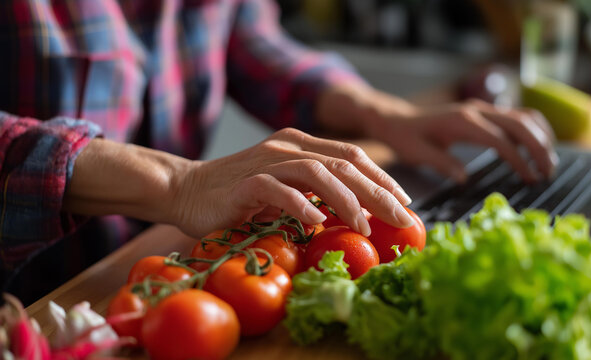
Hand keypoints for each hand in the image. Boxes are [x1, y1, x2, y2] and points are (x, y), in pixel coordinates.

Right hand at [65, 133, 413, 239]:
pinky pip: (279, 190)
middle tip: (401, 218)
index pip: (352, 157)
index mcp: (301, 145)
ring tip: (364, 227)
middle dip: (378, 191)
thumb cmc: (238, 197)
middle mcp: (289, 147)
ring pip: (318, 173)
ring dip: (346, 201)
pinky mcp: (246, 182)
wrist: (186, 191)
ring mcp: (267, 161)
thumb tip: (358, 216)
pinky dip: (301, 206)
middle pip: (344, 164)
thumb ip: (315, 194)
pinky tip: (317, 223)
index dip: (382, 178)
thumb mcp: (285, 191)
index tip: (405, 203)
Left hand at [318, 85, 558, 183]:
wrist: (398, 119)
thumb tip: (463, 177)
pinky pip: (517, 116)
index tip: (531, 179)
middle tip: (549, 173)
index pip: (500, 140)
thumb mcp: (417, 154)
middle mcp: (476, 110)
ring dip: (541, 137)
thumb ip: (440, 163)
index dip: (519, 159)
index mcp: (461, 122)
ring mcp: (482, 109)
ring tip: (548, 164)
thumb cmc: (406, 138)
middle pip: (520, 124)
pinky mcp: (485, 112)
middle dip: (539, 148)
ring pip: (523, 116)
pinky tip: (539, 148)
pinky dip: (533, 130)